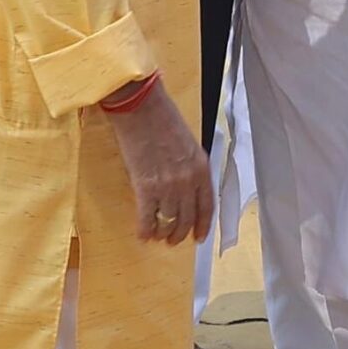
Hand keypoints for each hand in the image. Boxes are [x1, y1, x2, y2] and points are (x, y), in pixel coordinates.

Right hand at [104, 79, 211, 245]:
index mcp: (202, 168)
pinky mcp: (146, 187)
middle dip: (180, 233)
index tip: (199, 237)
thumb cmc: (162, 118)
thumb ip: (189, 167)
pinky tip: (143, 235)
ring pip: (168, 222)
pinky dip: (145, 229)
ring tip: (157, 236)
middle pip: (187, 218)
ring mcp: (168, 186)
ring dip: (162, 233)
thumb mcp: (188, 143)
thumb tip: (182, 189)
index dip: (203, 225)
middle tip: (173, 240)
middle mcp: (188, 181)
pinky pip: (147, 218)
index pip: (207, 206)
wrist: (141, 108)